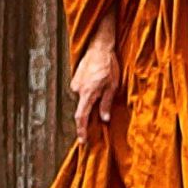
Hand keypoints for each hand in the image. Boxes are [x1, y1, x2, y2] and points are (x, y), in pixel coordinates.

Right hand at [71, 17, 121, 142]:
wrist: (99, 47)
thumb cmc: (108, 66)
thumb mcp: (112, 87)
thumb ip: (105, 104)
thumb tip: (104, 119)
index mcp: (87, 94)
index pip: (81, 117)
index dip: (81, 130)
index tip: (82, 141)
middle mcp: (78, 90)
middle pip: (82, 108)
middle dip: (89, 113)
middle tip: (100, 108)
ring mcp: (75, 83)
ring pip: (83, 98)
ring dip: (91, 98)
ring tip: (103, 86)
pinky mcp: (75, 78)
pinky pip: (82, 89)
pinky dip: (89, 91)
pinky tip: (98, 83)